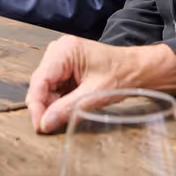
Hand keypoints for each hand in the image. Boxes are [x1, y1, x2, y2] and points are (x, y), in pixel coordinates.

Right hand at [26, 37, 175, 133]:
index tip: (39, 126)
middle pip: (40, 84)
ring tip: (65, 115)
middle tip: (50, 126)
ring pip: (46, 87)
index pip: (39, 80)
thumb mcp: (93, 95)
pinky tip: (68, 107)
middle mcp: (59, 50)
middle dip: (44, 106)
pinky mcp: (65, 66)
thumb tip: (45, 123)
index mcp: (65, 50)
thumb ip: (67, 109)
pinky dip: (59, 100)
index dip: (37, 105)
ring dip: (52, 104)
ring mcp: (61, 58)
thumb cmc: (122, 74)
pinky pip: (54, 86)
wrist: (138, 69)